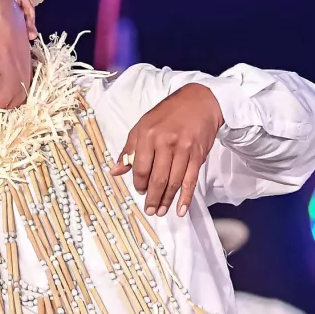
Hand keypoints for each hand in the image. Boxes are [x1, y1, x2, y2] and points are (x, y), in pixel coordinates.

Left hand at [110, 83, 223, 217]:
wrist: (199, 102)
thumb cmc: (167, 114)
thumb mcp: (143, 126)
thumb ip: (129, 150)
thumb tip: (115, 171)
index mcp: (148, 135)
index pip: (140, 167)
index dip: (139, 183)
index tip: (139, 192)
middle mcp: (166, 142)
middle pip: (157, 178)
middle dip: (152, 198)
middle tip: (149, 210)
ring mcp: (184, 149)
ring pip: (173, 182)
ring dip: (167, 200)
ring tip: (160, 211)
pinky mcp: (198, 155)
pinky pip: (191, 180)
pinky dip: (185, 197)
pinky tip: (180, 209)